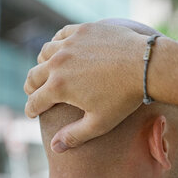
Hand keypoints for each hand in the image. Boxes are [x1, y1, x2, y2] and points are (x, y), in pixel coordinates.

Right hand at [24, 22, 146, 152]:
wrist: (145, 65)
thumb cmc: (124, 97)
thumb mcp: (100, 123)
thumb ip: (74, 135)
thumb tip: (55, 147)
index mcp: (58, 87)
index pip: (35, 101)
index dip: (31, 110)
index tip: (32, 114)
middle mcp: (58, 63)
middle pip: (34, 76)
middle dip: (31, 88)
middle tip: (34, 94)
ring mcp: (70, 43)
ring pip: (45, 53)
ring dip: (42, 64)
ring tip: (46, 71)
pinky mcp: (82, 29)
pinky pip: (61, 35)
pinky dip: (57, 43)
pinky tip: (61, 49)